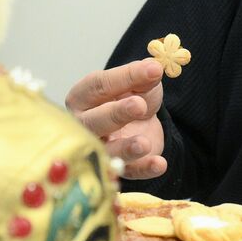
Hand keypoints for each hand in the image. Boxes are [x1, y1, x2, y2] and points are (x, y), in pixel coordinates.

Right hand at [66, 58, 166, 178]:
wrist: (141, 122)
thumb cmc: (130, 97)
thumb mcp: (138, 83)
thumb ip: (142, 77)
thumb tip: (153, 69)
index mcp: (82, 97)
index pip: (98, 86)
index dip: (123, 78)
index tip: (153, 71)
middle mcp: (84, 125)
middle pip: (94, 121)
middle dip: (116, 113)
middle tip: (139, 105)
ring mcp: (100, 149)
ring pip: (107, 152)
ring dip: (126, 148)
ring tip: (144, 143)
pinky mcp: (119, 167)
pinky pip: (130, 171)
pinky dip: (144, 168)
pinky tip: (159, 164)